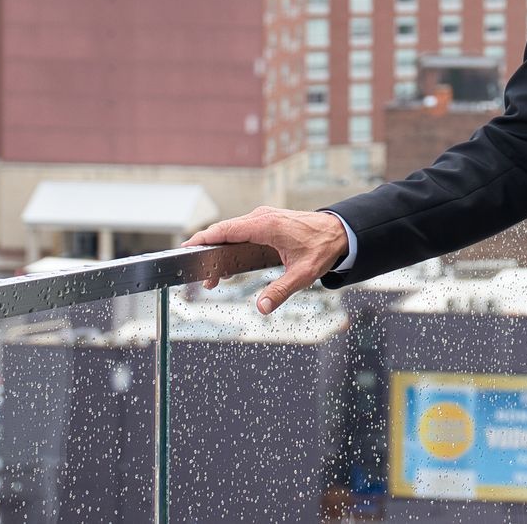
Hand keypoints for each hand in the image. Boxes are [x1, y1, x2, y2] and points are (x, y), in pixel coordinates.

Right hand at [184, 206, 348, 313]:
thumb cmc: (323, 248)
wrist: (340, 232)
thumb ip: (281, 290)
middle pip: (224, 232)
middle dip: (209, 252)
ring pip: (232, 232)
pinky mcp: (267, 222)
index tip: (186, 249)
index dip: (203, 238)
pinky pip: (241, 232)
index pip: (225, 230)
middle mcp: (262, 218)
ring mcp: (264, 218)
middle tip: (203, 278)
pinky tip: (228, 265)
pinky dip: (231, 245)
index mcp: (266, 225)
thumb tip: (262, 307)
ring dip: (220, 251)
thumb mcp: (304, 273)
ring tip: (214, 278)